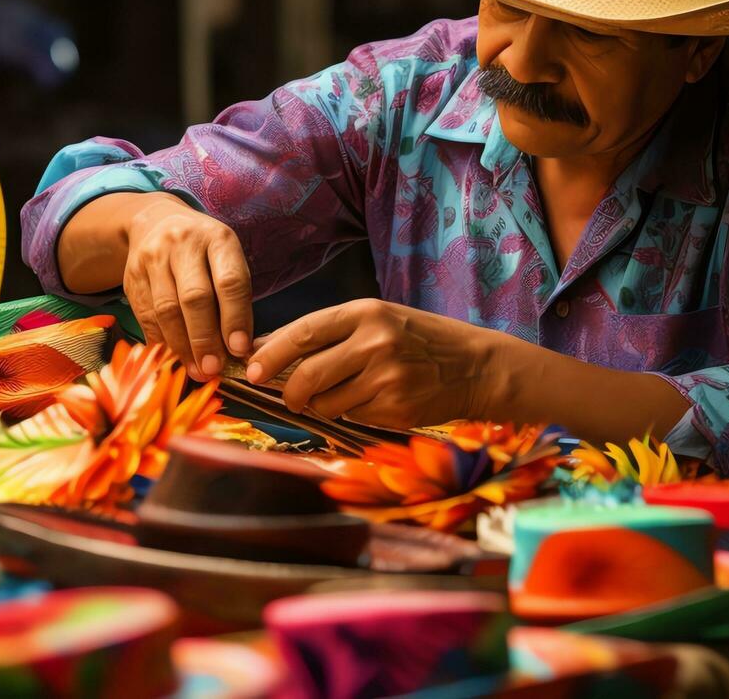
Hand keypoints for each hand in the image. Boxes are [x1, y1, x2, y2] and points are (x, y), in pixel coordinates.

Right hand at [121, 194, 253, 380]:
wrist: (155, 222)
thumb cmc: (203, 251)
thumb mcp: (225, 259)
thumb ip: (233, 298)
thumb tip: (237, 351)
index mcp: (217, 238)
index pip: (229, 281)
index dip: (235, 318)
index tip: (239, 349)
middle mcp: (183, 244)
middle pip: (194, 298)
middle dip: (205, 339)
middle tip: (213, 369)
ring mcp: (153, 258)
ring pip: (166, 310)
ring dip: (182, 347)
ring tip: (195, 371)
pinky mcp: (132, 276)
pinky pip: (145, 316)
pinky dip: (160, 342)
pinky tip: (173, 359)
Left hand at [244, 299, 501, 427]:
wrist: (476, 366)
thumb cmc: (419, 339)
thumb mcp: (378, 320)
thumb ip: (329, 332)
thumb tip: (269, 347)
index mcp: (366, 312)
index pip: (303, 333)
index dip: (271, 355)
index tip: (251, 370)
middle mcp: (375, 343)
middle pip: (308, 375)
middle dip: (289, 392)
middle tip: (289, 398)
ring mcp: (386, 378)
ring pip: (326, 403)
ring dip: (324, 405)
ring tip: (348, 392)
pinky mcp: (396, 409)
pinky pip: (352, 416)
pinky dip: (352, 412)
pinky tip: (375, 399)